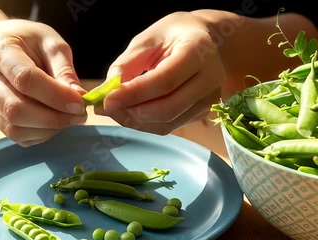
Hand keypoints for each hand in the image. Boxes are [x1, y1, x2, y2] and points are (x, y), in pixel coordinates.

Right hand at [0, 19, 86, 146]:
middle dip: (53, 118)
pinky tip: (54, 122)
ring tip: (69, 118)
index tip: (80, 103)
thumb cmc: (32, 42)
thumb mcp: (52, 44)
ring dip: (48, 129)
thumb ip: (65, 70)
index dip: (55, 96)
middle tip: (79, 115)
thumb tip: (78, 97)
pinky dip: (40, 134)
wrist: (6, 44)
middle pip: (15, 109)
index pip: (25, 79)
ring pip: (14, 127)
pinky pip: (16, 135)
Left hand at [95, 11, 225, 134]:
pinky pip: (169, 126)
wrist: (211, 41)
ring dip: (135, 121)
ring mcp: (209, 99)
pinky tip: (130, 112)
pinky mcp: (202, 113)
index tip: (107, 100)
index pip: (165, 80)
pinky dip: (145, 123)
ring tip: (114, 110)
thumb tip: (107, 91)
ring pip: (167, 122)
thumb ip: (127, 64)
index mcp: (199, 51)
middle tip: (105, 108)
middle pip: (168, 108)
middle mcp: (210, 78)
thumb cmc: (176, 35)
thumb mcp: (148, 38)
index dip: (134, 94)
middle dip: (132, 112)